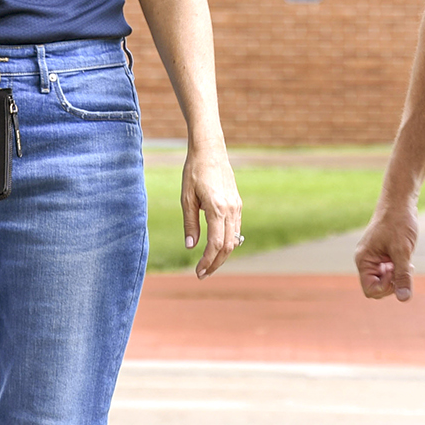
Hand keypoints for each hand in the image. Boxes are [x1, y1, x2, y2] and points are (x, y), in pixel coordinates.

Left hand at [182, 145, 242, 277]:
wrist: (210, 150)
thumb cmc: (194, 171)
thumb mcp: (186, 198)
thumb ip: (190, 224)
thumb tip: (191, 247)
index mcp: (217, 208)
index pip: (216, 244)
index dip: (208, 261)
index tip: (198, 271)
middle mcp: (231, 209)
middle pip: (228, 246)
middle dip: (216, 263)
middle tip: (202, 274)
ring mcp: (237, 206)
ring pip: (235, 239)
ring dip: (223, 255)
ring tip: (208, 264)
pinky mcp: (237, 203)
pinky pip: (236, 228)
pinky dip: (228, 242)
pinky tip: (217, 248)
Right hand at [354, 198, 420, 300]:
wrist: (400, 202)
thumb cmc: (398, 222)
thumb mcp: (402, 251)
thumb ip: (402, 276)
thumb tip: (404, 298)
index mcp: (363, 260)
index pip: (370, 290)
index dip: (385, 288)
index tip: (397, 272)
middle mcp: (366, 261)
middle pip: (377, 288)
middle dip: (392, 283)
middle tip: (404, 267)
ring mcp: (374, 258)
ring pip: (385, 280)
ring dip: (397, 275)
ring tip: (407, 262)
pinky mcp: (383, 254)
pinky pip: (389, 271)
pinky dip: (399, 269)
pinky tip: (406, 258)